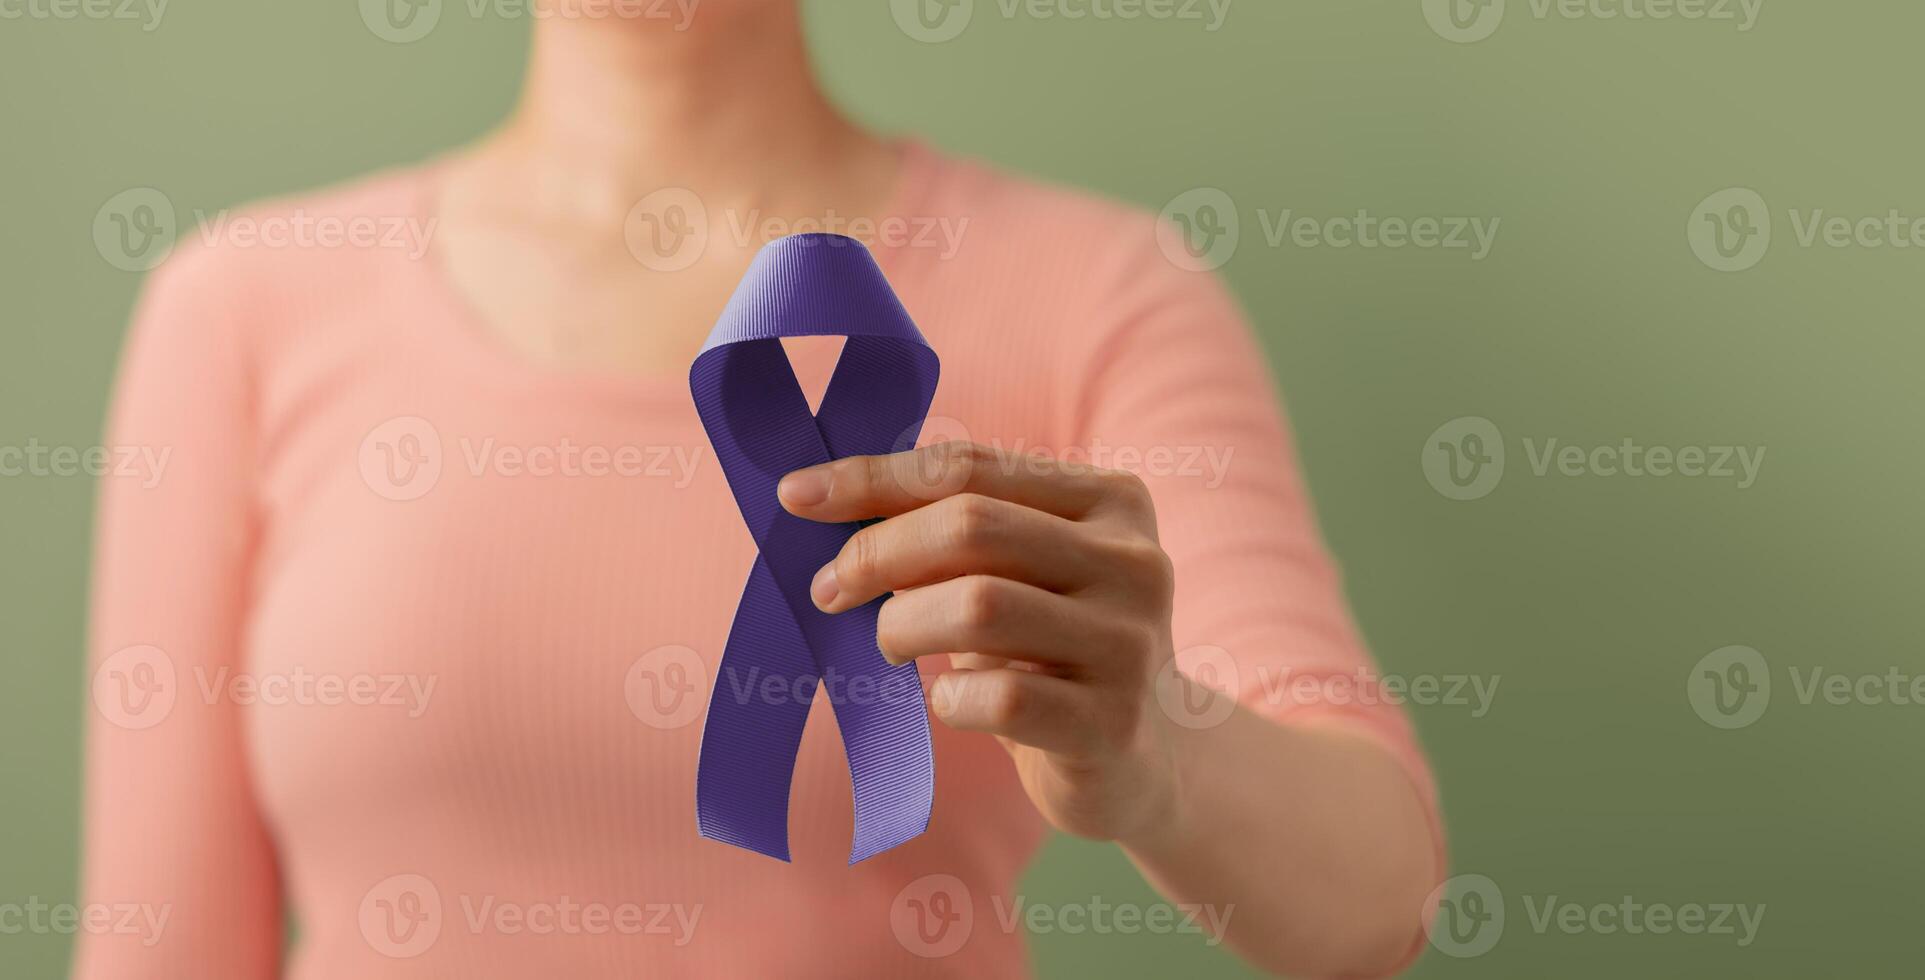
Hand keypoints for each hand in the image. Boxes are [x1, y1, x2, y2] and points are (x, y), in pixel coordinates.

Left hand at [777, 441, 1187, 844]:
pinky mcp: (1113, 723)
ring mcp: (1131, 644)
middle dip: (878, 552)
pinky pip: (1003, 697)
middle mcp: (1135, 562)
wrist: (1140, 762)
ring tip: (887, 646)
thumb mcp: (1021, 575)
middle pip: (971, 525)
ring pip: (980, 605)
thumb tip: (827, 504)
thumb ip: (955, 531)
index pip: (970, 467)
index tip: (795, 496)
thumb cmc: (1052, 652)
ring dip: (904, 624)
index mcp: (1112, 501)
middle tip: (829, 590)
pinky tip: (948, 700)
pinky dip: (950, 696)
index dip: (873, 478)